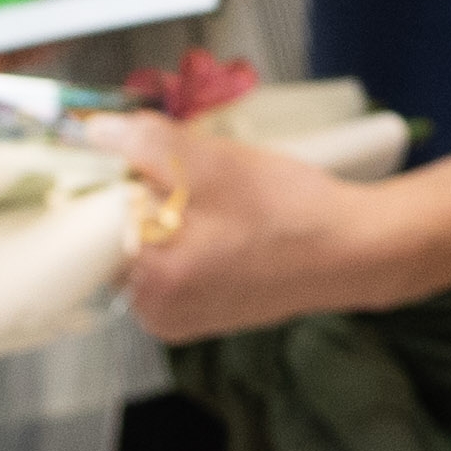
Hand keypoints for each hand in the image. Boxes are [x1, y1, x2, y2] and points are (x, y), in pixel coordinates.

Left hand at [86, 113, 428, 338]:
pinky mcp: (205, 315)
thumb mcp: (214, 163)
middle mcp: (156, 314)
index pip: (96, 224)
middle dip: (145, 195)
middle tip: (189, 168)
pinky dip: (190, 238)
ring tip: (214, 191)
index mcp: (151, 284)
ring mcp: (181, 320)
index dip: (112, 180)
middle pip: (122, 237)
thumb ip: (146, 143)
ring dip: (169, 214)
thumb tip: (95, 131)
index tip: (132, 155)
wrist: (355, 251)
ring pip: (151, 248)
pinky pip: (176, 266)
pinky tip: (225, 218)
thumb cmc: (291, 211)